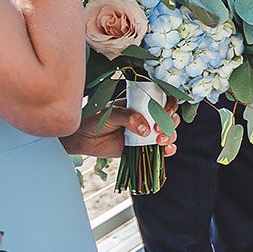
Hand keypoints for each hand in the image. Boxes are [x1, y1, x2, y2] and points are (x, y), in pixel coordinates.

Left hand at [61, 104, 176, 160]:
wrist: (83, 138)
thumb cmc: (95, 119)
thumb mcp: (111, 113)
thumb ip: (128, 117)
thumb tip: (146, 130)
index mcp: (141, 104)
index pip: (163, 100)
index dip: (170, 105)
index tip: (166, 111)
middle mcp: (147, 118)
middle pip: (170, 118)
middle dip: (170, 123)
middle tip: (158, 129)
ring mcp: (146, 134)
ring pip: (168, 133)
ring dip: (170, 136)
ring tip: (159, 141)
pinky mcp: (143, 148)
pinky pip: (160, 150)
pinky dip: (168, 150)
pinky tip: (166, 150)